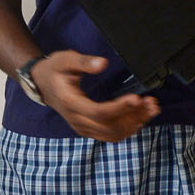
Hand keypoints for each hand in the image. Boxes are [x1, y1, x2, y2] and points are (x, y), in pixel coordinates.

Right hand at [32, 51, 160, 142]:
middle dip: (134, 116)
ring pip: (113, 134)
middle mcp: (76, 120)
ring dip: (135, 123)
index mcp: (70, 103)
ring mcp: (82, 127)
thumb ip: (84, 62)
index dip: (120, 107)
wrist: (42, 83)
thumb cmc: (54, 69)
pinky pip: (111, 135)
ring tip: (152, 108)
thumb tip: (103, 63)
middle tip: (152, 102)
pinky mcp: (88, 129)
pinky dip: (128, 128)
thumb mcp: (65, 59)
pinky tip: (141, 117)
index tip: (137, 97)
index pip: (98, 112)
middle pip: (109, 126)